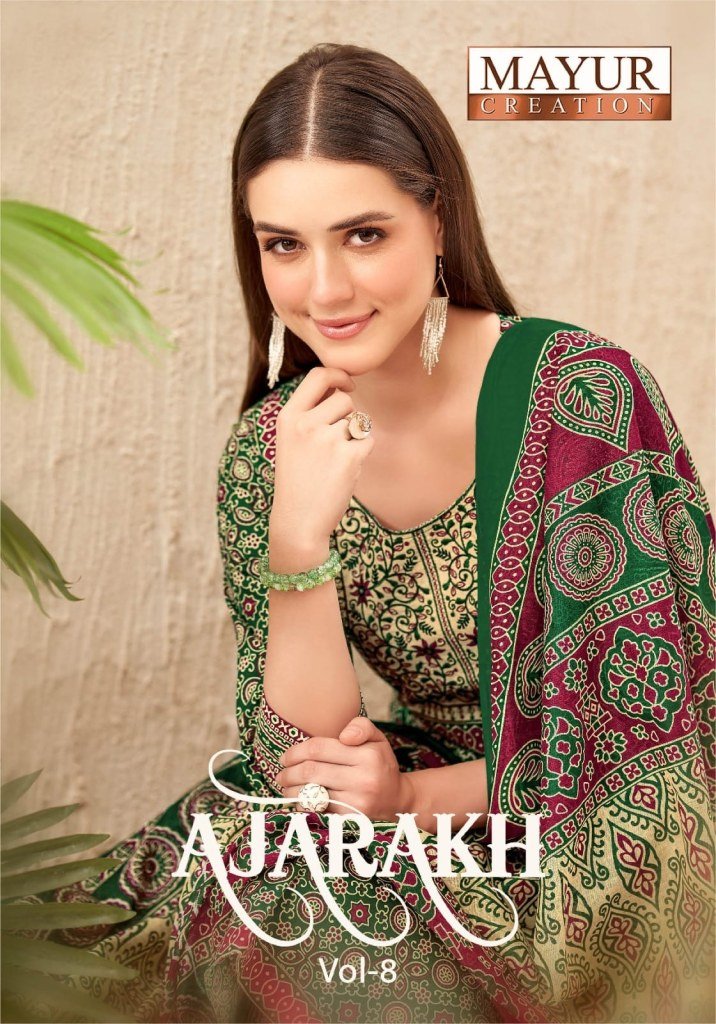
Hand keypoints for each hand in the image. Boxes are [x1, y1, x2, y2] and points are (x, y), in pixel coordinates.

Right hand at [269, 367, 375, 549]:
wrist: (298, 521)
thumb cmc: (297, 480)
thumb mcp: (291, 441)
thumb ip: (311, 413)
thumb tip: (341, 386)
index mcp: (288, 417)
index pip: (317, 376)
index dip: (338, 375)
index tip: (347, 384)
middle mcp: (306, 424)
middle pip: (345, 400)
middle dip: (347, 417)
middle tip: (333, 444)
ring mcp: (328, 440)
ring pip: (358, 421)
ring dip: (354, 437)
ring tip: (334, 460)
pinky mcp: (349, 457)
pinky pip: (368, 441)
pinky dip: (361, 454)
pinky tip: (343, 471)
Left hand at [275, 716, 413, 822]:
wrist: (397, 800)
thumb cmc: (380, 764)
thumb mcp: (377, 739)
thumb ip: (360, 726)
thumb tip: (343, 735)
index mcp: (368, 754)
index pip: (319, 748)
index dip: (296, 751)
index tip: (285, 757)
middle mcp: (364, 778)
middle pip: (312, 770)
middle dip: (289, 772)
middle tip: (280, 774)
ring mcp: (358, 801)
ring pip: (312, 792)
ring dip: (291, 790)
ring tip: (285, 787)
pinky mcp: (352, 819)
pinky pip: (319, 810)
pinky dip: (304, 805)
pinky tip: (298, 800)